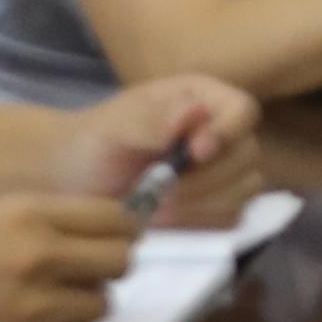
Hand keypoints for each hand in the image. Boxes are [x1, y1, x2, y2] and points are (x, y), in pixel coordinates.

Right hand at [0, 196, 139, 321]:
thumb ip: (47, 219)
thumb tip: (109, 226)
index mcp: (27, 215)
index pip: (115, 218)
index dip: (122, 228)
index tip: (116, 235)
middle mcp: (38, 257)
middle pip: (121, 261)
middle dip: (108, 265)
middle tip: (86, 270)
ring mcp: (37, 308)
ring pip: (103, 304)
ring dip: (83, 303)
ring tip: (47, 300)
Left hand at [44, 73, 259, 215]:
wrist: (74, 184)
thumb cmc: (92, 146)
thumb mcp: (114, 129)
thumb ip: (152, 121)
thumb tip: (196, 111)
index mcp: (201, 98)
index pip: (242, 110)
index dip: (228, 132)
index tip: (195, 153)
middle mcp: (220, 130)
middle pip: (248, 154)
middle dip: (207, 179)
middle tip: (162, 193)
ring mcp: (223, 169)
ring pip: (245, 190)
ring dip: (202, 204)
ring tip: (156, 209)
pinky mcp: (218, 204)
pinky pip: (231, 217)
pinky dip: (199, 222)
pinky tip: (165, 219)